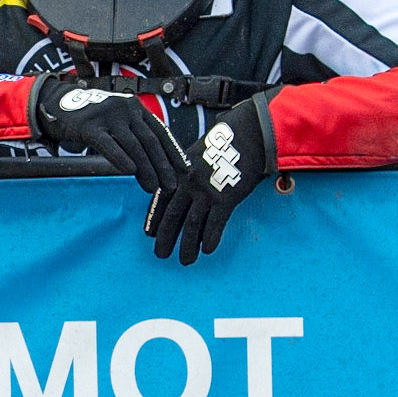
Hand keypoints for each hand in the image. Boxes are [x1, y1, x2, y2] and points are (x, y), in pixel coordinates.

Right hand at [32, 75, 187, 193]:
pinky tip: (130, 172)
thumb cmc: (92, 119)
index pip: (160, 132)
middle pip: (150, 141)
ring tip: (152, 187)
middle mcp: (125, 108)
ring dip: (146, 169)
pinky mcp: (90, 125)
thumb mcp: (116, 120)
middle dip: (163, 166)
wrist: (58, 103)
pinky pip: (109, 144)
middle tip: (170, 186)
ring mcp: (108, 115)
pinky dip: (121, 158)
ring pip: (133, 145)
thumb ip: (134, 134)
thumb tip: (156, 163)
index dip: (174, 153)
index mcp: (135, 108)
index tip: (184, 172)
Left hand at [144, 92, 274, 264]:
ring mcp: (207, 191)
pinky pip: (215, 223)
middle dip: (165, 237)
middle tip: (160, 255)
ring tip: (184, 261)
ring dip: (187, 245)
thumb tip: (177, 190)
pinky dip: (210, 238)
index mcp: (180, 171)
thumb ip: (186, 172)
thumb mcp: (197, 154)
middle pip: (173, 216)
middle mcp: (189, 183)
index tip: (148, 234)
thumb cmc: (225, 144)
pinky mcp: (227, 198)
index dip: (154, 218)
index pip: (162, 200)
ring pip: (192, 224)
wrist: (248, 136)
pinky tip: (207, 251)